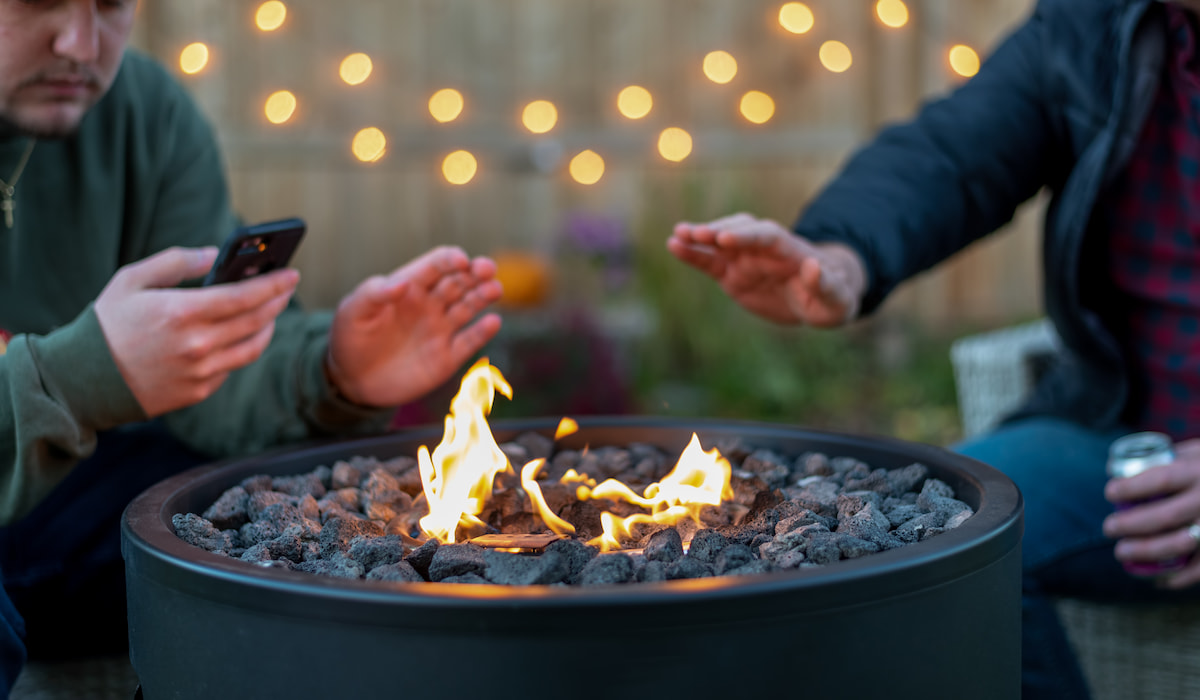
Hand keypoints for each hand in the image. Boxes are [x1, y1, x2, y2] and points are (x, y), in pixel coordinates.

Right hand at [94, 247, 299, 417]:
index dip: (274, 284)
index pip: (245, 296)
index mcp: (181, 312)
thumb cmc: (106, 323)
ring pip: (253, 347)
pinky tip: (243, 334)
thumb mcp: (132, 279)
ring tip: (271, 311)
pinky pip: (232, 366)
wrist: (82, 380)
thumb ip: (177, 261)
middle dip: (277, 301)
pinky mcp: (198, 391)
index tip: (291, 274)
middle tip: (287, 288)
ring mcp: (200, 372)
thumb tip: (215, 254)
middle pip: (256, 321)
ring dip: (268, 326)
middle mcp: (196, 345)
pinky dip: (243, 347)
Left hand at [324, 245, 502, 407]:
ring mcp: (440, 330)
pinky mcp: (446, 357)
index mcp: (409, 287)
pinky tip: (492, 322)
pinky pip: (469, 341)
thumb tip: (402, 282)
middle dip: (475, 272)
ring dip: (484, 296)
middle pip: (459, 281)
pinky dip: (483, 331)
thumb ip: (375, 293)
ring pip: (469, 307)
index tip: (461, 260)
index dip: (450, 259)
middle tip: (487, 268)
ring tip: (495, 289)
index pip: (436, 265)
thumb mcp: (353, 311)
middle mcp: (429, 305)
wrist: (351, 380)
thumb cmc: (350, 338)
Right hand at [667, 213, 865, 326]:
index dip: (746, 236)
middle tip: (695, 234)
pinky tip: (673, 245)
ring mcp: (746, 259)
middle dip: (719, 232)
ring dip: (700, 237)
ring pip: (720, 243)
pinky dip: (692, 254)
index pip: (768, 236)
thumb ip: (826, 285)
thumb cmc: (832, 299)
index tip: (725, 240)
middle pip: (741, 232)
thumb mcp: (837, 300)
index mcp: (791, 250)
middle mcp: (765, 249)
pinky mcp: (732, 274)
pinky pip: (709, 262)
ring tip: (677, 235)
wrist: (818, 301)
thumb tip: (811, 267)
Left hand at [1103, 439, 1199, 588]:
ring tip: (1122, 552)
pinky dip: (1179, 578)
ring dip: (1146, 552)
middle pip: (1164, 516)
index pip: (1159, 480)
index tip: (1110, 493)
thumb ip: (1166, 458)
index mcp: (1198, 471)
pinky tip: (1158, 579)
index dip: (1130, 488)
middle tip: (1109, 527)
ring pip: (1180, 545)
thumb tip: (1113, 468)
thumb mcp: (1198, 452)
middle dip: (1130, 525)